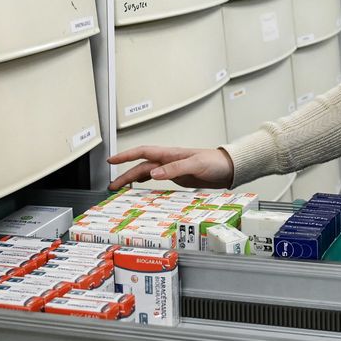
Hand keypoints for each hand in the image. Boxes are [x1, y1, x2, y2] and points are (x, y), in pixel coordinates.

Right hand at [106, 145, 234, 189]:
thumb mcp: (196, 164)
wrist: (228, 168)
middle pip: (141, 166)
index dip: (126, 156)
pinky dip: (144, 181)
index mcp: (170, 154)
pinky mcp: (177, 177)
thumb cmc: (215, 162)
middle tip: (112, 185)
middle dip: (124, 174)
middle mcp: (168, 160)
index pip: (143, 152)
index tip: (112, 161)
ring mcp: (171, 168)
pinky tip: (139, 186)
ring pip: (146, 172)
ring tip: (119, 188)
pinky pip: (155, 178)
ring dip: (132, 179)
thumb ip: (174, 168)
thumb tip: (154, 173)